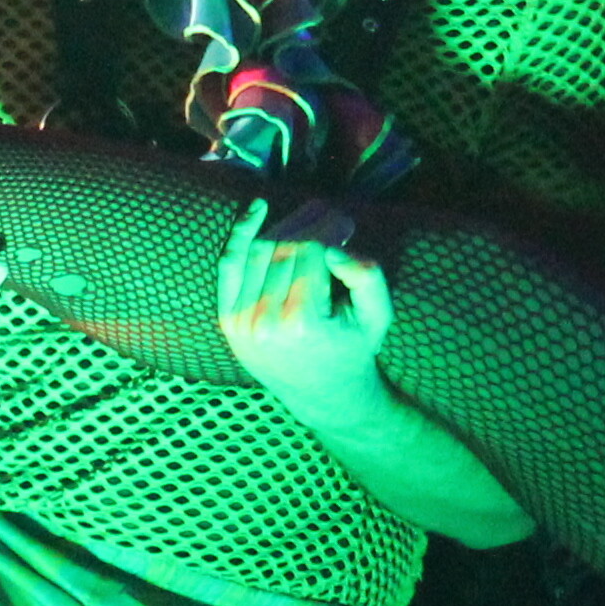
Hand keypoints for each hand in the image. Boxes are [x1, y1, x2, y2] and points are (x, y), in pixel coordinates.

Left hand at [218, 199, 394, 422]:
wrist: (323, 393)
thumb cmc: (354, 348)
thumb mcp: (377, 316)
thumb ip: (367, 277)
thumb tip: (332, 249)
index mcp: (302, 322)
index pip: (309, 253)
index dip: (328, 231)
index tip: (344, 223)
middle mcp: (265, 323)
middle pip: (284, 250)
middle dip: (307, 225)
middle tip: (327, 212)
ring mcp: (241, 322)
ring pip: (258, 251)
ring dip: (282, 229)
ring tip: (305, 220)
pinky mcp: (228, 321)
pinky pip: (229, 266)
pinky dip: (240, 235)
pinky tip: (256, 211)